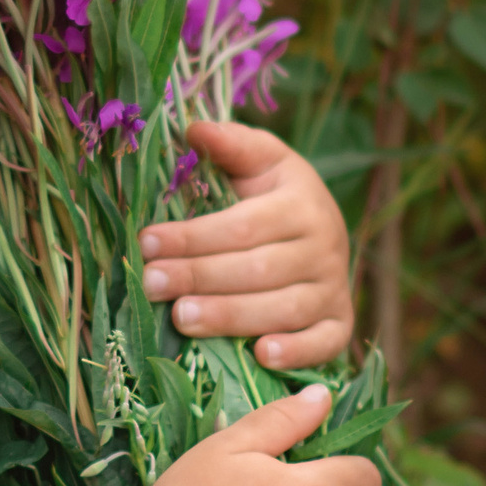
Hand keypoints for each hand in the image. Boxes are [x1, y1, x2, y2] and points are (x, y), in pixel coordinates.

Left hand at [141, 121, 354, 368]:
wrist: (324, 227)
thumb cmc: (277, 193)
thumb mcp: (260, 160)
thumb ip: (230, 144)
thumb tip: (193, 129)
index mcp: (302, 203)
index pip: (243, 225)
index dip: (193, 236)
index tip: (146, 242)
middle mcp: (325, 247)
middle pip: (258, 269)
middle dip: (200, 277)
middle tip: (151, 284)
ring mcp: (335, 289)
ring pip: (284, 309)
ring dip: (231, 317)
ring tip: (181, 318)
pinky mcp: (340, 323)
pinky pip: (325, 343)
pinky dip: (296, 352)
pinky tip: (259, 356)